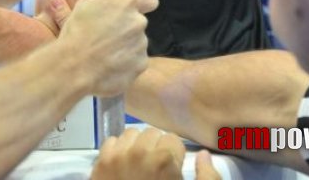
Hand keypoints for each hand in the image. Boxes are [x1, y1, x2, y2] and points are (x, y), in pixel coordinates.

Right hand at [54, 0, 157, 96]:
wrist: (74, 67)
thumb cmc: (76, 32)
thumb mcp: (85, 5)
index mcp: (126, 4)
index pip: (150, 0)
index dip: (143, 5)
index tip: (132, 11)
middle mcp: (139, 22)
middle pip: (139, 23)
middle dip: (127, 27)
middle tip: (107, 36)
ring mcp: (142, 45)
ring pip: (138, 42)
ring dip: (126, 45)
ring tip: (105, 53)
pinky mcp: (141, 64)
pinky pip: (137, 60)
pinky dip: (127, 62)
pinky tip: (110, 65)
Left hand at [91, 127, 220, 179]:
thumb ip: (208, 177)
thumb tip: (204, 155)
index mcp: (165, 161)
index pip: (173, 139)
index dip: (175, 154)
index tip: (172, 167)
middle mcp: (140, 152)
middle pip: (153, 133)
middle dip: (157, 147)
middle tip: (157, 167)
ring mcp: (118, 155)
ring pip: (131, 134)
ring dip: (137, 145)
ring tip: (140, 164)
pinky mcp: (101, 162)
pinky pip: (112, 141)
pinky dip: (119, 150)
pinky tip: (124, 165)